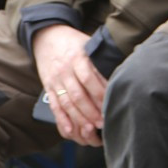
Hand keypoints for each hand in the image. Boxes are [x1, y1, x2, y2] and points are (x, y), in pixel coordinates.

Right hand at [31, 24, 106, 146]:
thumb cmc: (73, 42)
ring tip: (91, 130)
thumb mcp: (89, 44)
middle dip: (91, 111)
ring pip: (66, 103)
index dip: (100, 94)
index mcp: (77, 57)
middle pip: (77, 95)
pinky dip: (61, 120)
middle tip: (103, 123)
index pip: (89, 78)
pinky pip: (55, 107)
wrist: (46, 37)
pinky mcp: (48, 89)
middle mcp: (64, 70)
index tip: (110, 105)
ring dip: (79, 118)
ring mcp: (55, 81)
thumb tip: (120, 75)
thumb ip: (101, 60)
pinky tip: (69, 131)